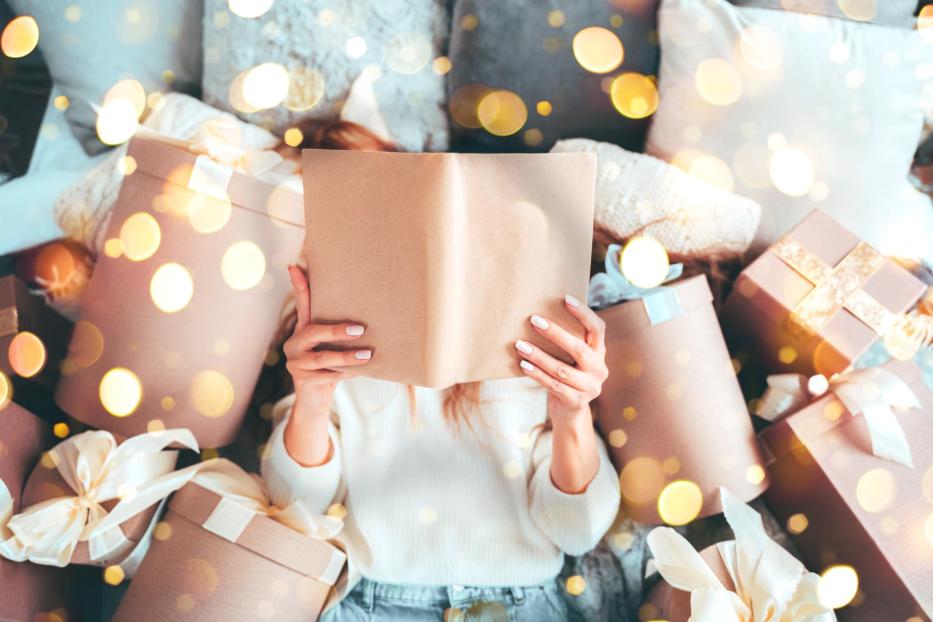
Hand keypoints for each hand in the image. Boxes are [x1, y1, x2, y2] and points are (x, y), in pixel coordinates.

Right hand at [284, 265, 371, 419]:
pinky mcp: (302, 380)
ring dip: (347, 356)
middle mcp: (294, 343)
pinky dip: (347, 373)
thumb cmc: (329, 366)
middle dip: (337, 331)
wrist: (315, 398)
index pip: (301, 305)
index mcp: (302, 329)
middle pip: (313, 332)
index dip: (299, 286)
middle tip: (360, 330)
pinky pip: (328, 375)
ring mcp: (295, 362)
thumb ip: (339, 332)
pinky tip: (363, 371)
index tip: (295, 266)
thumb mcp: (332, 346)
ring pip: (323, 357)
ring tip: (368, 355)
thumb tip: (370, 317)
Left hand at [514, 294, 608, 424]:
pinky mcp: (576, 402)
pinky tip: (523, 365)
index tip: (565, 299)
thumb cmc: (566, 374)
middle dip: (555, 333)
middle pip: (578, 349)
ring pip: (561, 369)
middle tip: (533, 320)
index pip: (597, 328)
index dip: (584, 313)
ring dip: (539, 356)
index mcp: (599, 352)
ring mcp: (590, 387)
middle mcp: (599, 369)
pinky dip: (536, 374)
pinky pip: (553, 385)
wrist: (569, 411)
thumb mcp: (572, 358)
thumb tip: (538, 315)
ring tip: (520, 345)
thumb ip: (567, 341)